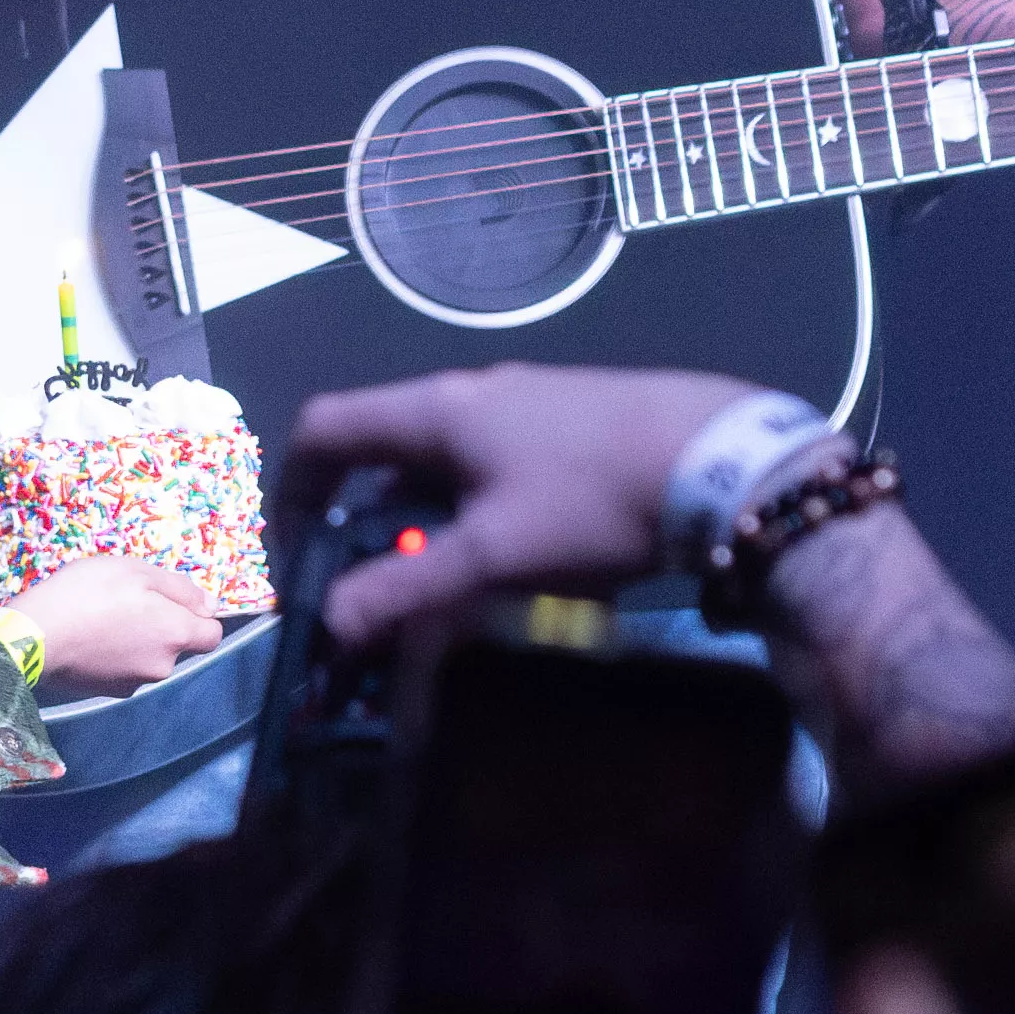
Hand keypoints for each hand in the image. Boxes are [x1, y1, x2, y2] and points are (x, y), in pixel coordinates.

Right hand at [0, 554, 226, 691]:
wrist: (35, 637)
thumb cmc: (88, 594)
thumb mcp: (136, 571)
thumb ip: (180, 589)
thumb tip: (210, 606)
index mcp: (176, 635)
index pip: (212, 635)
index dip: (198, 616)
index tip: (171, 601)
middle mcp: (162, 667)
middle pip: (175, 645)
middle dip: (159, 625)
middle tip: (124, 601)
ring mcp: (133, 684)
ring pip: (146, 657)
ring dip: (133, 640)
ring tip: (99, 618)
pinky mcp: (106, 693)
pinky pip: (121, 670)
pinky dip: (111, 655)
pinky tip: (86, 638)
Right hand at [279, 365, 751, 645]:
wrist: (723, 460)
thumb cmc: (591, 502)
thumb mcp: (493, 555)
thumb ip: (407, 587)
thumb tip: (330, 621)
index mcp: (437, 411)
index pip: (327, 427)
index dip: (291, 486)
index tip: (293, 548)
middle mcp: (472, 392)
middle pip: (383, 443)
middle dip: (360, 513)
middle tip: (369, 577)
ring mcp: (527, 400)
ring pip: (442, 457)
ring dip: (422, 515)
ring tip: (444, 577)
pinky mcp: (573, 419)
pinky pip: (492, 460)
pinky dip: (473, 505)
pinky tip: (517, 553)